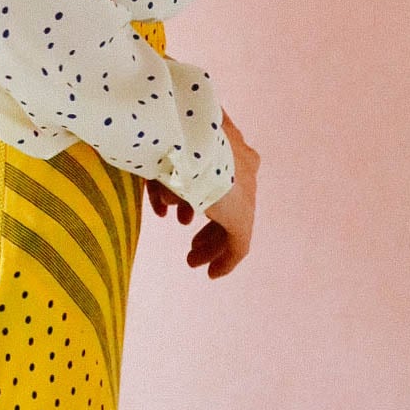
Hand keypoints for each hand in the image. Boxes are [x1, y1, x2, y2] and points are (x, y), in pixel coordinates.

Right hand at [144, 109, 259, 277]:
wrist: (185, 141)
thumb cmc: (167, 136)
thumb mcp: (164, 147)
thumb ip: (165, 167)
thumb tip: (163, 194)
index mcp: (229, 143)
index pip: (219, 175)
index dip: (200, 194)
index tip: (185, 214)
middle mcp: (243, 166)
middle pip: (226, 201)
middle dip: (207, 223)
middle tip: (189, 239)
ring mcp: (245, 191)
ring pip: (231, 225)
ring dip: (209, 243)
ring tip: (191, 259)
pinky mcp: (243, 216)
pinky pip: (237, 245)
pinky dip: (224, 259)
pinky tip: (212, 273)